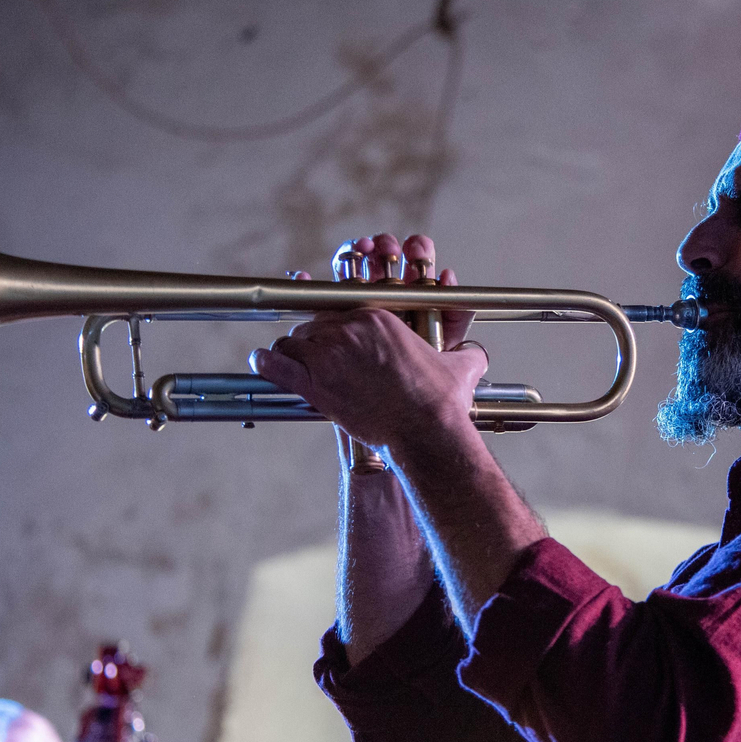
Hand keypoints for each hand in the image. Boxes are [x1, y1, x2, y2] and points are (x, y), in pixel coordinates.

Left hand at [252, 234, 486, 449]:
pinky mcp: (315, 385)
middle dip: (313, 341)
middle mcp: (348, 331)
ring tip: (294, 363)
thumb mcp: (459, 367)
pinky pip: (277, 364)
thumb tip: (478, 356)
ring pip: (293, 341)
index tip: (329, 330)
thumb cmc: (440, 401)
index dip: (331, 321)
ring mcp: (328, 356)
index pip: (339, 308)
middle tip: (318, 357)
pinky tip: (262, 361)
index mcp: (377, 318)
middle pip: (314, 325)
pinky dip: (267, 362)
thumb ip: (466, 353)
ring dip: (292, 352)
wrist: (426, 432)